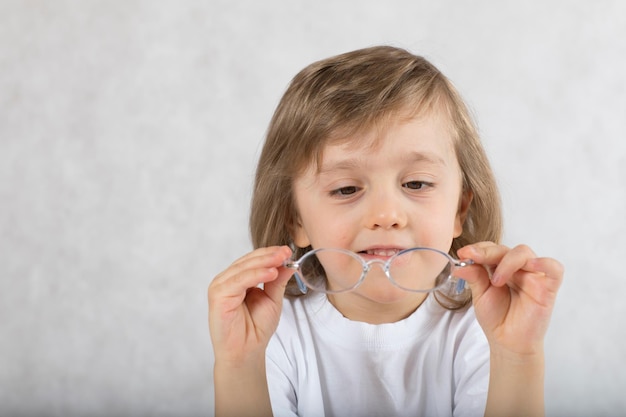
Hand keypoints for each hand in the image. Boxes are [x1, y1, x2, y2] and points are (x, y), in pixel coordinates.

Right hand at [208, 246, 293, 363]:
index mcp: (238, 279)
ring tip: (282, 259)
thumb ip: (278, 280)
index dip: (271, 253)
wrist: (247, 351)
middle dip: (269, 255)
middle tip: (287, 252)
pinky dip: (256, 275)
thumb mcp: (272, 299)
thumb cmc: (256, 328)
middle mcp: (227, 280)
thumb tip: (289, 261)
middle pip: (248, 261)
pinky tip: (271, 272)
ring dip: (264, 262)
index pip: (254, 260)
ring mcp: (220, 286)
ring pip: (244, 268)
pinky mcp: (218, 296)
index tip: (289, 250)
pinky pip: (239, 281)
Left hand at [456, 242, 563, 355]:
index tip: (463, 254)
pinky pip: (554, 268)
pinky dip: (544, 262)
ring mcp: (533, 276)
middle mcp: (517, 269)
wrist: (508, 343)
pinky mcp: (548, 288)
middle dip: (487, 252)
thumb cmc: (496, 318)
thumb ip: (474, 277)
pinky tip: (530, 266)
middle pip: (506, 249)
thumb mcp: (480, 295)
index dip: (478, 248)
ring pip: (525, 253)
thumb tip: (459, 263)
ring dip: (507, 261)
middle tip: (472, 257)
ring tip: (496, 281)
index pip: (491, 249)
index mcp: (500, 268)